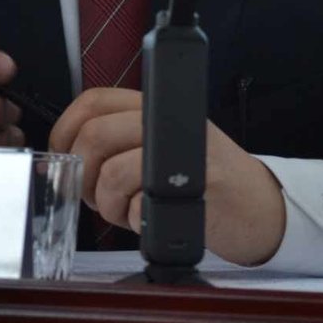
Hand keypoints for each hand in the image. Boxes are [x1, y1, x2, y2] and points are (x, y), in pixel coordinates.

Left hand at [48, 87, 286, 265]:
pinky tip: (150, 220)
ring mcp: (188, 153)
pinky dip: (137, 221)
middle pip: (96, 137)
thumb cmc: (205, 178)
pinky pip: (142, 206)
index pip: (94, 101)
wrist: (258, 206)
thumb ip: (124, 139)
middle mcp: (173, 123)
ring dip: (109, 206)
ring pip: (114, 174)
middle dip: (85, 177)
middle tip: (96, 196)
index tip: (65, 159)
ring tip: (125, 212)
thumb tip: (68, 153)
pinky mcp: (200, 187)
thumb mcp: (165, 143)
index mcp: (159, 107)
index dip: (66, 131)